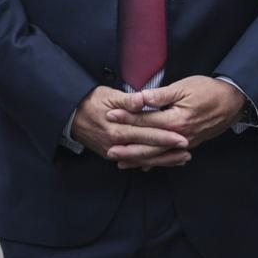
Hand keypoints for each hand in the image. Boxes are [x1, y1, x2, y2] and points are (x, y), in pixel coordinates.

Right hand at [70, 86, 189, 168]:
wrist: (70, 114)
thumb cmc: (91, 101)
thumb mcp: (108, 96)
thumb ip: (127, 100)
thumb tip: (142, 100)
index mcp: (117, 128)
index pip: (146, 133)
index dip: (165, 136)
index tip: (182, 137)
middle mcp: (115, 144)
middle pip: (147, 150)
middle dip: (168, 152)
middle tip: (188, 151)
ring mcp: (112, 152)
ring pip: (142, 159)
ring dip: (162, 160)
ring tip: (182, 159)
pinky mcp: (111, 154)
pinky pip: (133, 161)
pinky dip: (149, 162)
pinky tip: (162, 162)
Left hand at [110, 76, 246, 151]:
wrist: (233, 101)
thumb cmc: (208, 90)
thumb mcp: (183, 87)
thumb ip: (160, 96)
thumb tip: (139, 98)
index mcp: (176, 120)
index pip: (146, 121)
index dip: (126, 118)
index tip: (110, 116)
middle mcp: (180, 137)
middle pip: (149, 145)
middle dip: (128, 149)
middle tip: (109, 151)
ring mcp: (186, 143)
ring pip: (159, 156)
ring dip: (139, 160)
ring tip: (121, 163)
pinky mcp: (190, 145)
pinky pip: (170, 157)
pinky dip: (156, 162)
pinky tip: (145, 165)